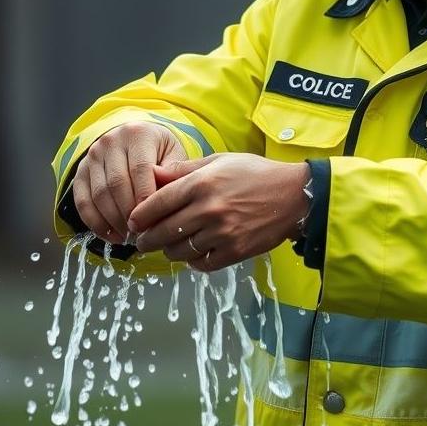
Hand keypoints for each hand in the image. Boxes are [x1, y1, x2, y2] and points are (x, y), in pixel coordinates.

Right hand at [72, 122, 187, 243]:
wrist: (136, 138)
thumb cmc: (159, 150)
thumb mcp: (173, 154)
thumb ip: (171, 174)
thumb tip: (165, 199)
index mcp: (137, 133)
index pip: (140, 169)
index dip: (145, 198)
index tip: (154, 220)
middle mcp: (110, 141)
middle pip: (117, 184)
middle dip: (129, 214)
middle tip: (142, 234)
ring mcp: (92, 156)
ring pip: (98, 195)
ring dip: (113, 221)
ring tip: (130, 237)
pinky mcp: (80, 172)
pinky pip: (82, 201)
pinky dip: (95, 223)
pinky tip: (111, 235)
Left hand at [127, 153, 310, 271]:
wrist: (293, 195)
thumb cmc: (255, 174)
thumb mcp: (219, 161)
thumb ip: (183, 169)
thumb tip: (152, 174)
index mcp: (201, 183)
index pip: (156, 204)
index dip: (138, 216)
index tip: (133, 222)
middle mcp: (209, 208)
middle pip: (161, 232)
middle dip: (146, 239)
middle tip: (142, 241)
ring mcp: (222, 232)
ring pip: (178, 250)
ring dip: (169, 250)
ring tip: (170, 245)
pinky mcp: (235, 251)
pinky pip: (201, 264)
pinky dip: (193, 261)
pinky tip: (194, 252)